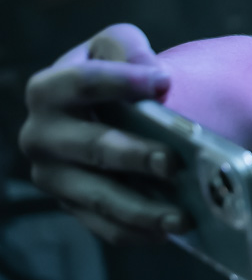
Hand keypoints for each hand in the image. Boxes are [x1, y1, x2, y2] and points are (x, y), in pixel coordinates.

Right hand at [19, 25, 185, 244]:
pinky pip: (106, 227)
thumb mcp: (119, 48)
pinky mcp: (74, 206)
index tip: (164, 82)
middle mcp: (42, 136)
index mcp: (49, 91)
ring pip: (99, 197)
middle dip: (132, 155)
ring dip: (141, 209)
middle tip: (172, 162)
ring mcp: (55, 177)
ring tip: (182, 216)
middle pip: (91, 147)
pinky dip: (139, 231)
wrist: (122, 112)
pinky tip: (170, 232)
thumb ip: (126, 48)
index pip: (80, 82)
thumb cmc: (121, 76)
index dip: (119, 80)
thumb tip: (152, 74)